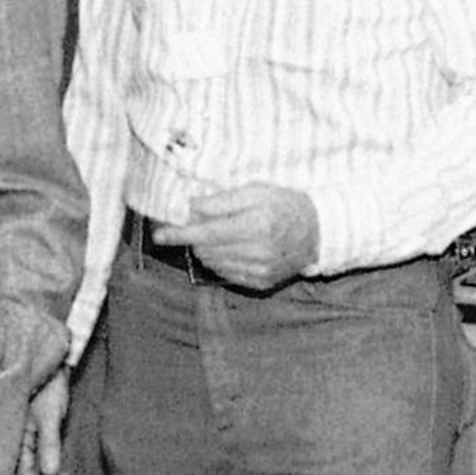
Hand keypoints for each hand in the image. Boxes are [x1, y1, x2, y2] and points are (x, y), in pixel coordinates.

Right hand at [18, 368, 78, 474]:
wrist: (51, 361)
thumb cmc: (47, 384)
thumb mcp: (49, 415)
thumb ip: (49, 443)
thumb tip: (50, 473)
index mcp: (15, 436)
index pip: (26, 471)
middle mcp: (19, 441)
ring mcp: (30, 439)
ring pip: (43, 469)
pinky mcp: (41, 435)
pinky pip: (48, 459)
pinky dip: (59, 472)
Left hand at [158, 183, 320, 290]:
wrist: (316, 232)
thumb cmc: (284, 205)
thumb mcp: (256, 190)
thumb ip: (222, 200)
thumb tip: (192, 207)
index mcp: (257, 224)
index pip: (207, 232)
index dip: (180, 233)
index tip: (159, 235)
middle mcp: (259, 251)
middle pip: (207, 249)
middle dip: (195, 238)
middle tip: (197, 224)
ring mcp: (260, 271)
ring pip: (213, 263)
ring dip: (207, 249)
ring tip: (222, 235)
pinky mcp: (261, 283)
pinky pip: (226, 275)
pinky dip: (221, 261)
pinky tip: (232, 249)